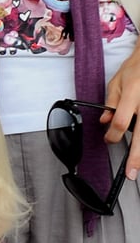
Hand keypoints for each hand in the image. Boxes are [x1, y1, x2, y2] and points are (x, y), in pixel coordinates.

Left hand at [104, 45, 139, 178]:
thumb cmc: (136, 69)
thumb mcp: (117, 82)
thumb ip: (110, 102)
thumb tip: (105, 120)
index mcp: (133, 93)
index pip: (120, 121)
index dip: (112, 135)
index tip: (109, 139)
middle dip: (136, 156)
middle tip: (131, 173)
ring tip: (138, 166)